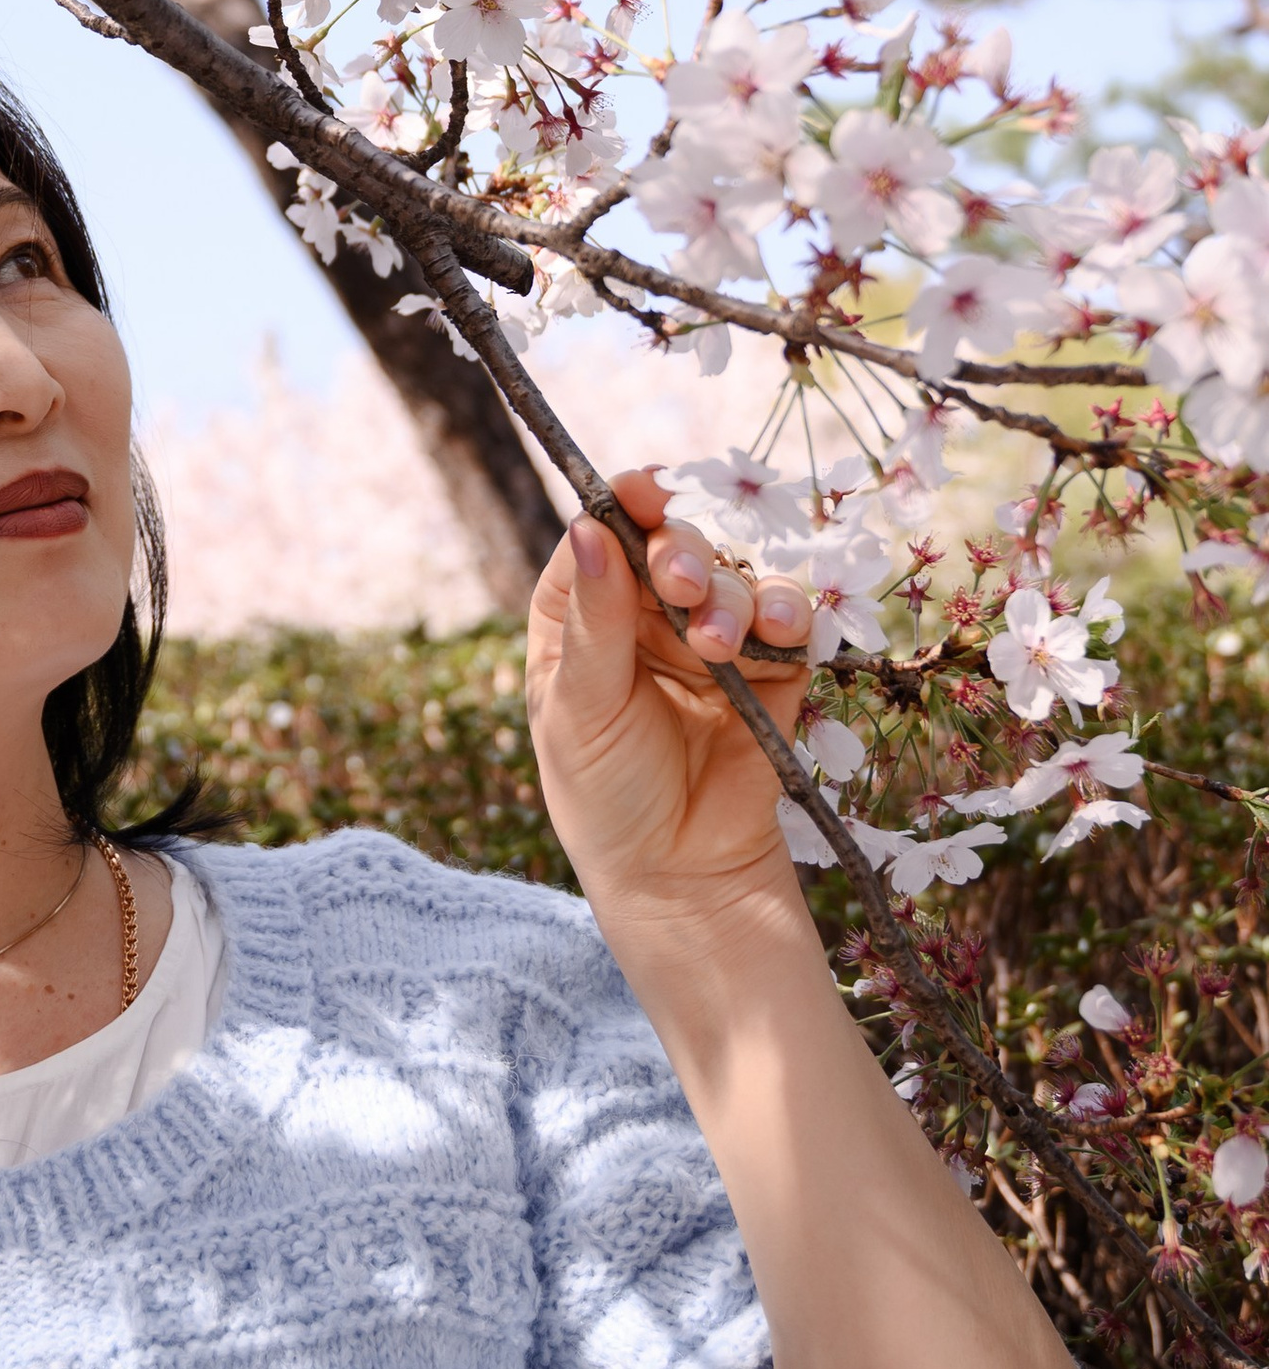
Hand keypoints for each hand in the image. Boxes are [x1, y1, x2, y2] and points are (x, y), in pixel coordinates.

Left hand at [524, 470, 815, 935]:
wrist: (680, 877)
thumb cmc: (606, 795)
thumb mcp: (581, 710)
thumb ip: (593, 620)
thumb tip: (587, 527)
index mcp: (582, 614)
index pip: (600, 537)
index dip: (621, 507)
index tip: (642, 491)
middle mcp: (646, 614)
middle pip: (670, 545)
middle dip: (681, 553)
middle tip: (682, 581)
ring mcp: (713, 638)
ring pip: (731, 576)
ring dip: (730, 594)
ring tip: (718, 642)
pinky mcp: (773, 668)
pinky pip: (787, 618)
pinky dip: (786, 612)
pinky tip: (775, 628)